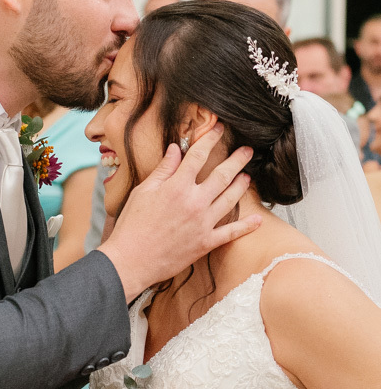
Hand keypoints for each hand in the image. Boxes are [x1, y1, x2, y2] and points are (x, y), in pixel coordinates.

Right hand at [98, 124, 260, 301]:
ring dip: (241, 186)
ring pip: (230, 199)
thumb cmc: (132, 225)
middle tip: (248, 150)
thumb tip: (176, 149)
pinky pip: (231, 233)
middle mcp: (194, 202)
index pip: (198, 155)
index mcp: (177, 186)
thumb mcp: (143, 192)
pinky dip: (246, 226)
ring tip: (247, 177)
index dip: (210, 139)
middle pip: (222, 175)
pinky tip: (257, 220)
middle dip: (237, 160)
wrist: (131, 260)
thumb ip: (163, 170)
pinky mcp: (205, 243)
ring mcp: (203, 223)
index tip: (219, 129)